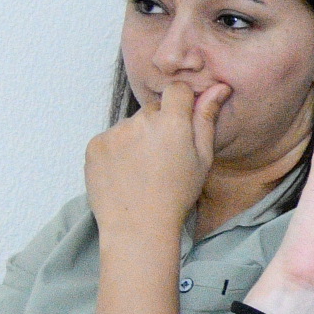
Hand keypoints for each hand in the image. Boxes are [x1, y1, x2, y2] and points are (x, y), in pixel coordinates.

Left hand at [85, 80, 224, 245]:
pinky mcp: (94, 145)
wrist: (138, 226)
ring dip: (136, 138)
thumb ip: (206, 119)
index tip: (181, 122)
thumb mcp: (202, 158)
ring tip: (142, 169)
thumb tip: (218, 87)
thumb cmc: (176, 195)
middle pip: (152, 109)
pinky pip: (110, 138)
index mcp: (172, 122)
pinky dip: (117, 151)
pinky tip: (125, 172)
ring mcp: (114, 132)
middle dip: (159, 125)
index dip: (181, 104)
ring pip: (130, 125)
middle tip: (163, 157)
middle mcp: (140, 121)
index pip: (176, 90)